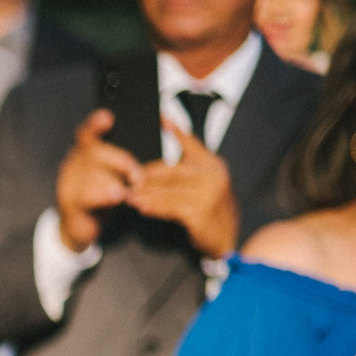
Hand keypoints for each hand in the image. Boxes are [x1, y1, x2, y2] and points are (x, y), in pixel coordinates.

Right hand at [54, 109, 143, 251]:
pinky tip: (115, 197)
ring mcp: (68, 183)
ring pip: (88, 174)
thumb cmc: (105, 197)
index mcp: (85, 153)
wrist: (85, 227)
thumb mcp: (117, 174)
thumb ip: (126, 160)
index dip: (96, 124)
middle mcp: (73, 164)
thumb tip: (151, 145)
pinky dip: (102, 195)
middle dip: (119, 160)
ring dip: (110, 180)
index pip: (87, 133)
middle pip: (92, 151)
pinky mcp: (68, 203)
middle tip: (137, 173)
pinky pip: (83, 195)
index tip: (109, 118)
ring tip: (124, 189)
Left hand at [130, 120, 239, 258]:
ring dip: (146, 194)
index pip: (191, 143)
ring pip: (168, 189)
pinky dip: (154, 207)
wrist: (228, 239)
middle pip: (170, 170)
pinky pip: (170, 206)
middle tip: (127, 180)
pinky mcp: (201, 210)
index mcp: (211, 163)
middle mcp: (212, 173)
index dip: (176, 130)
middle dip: (146, 177)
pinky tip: (142, 208)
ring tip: (129, 197)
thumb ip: (184, 176)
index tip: (162, 117)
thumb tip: (148, 174)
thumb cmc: (210, 213)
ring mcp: (208, 191)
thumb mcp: (202, 188)